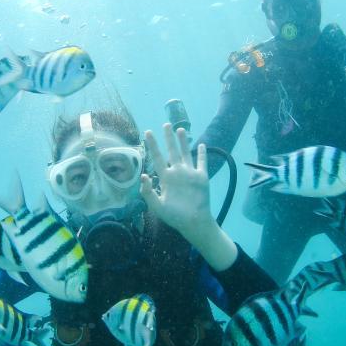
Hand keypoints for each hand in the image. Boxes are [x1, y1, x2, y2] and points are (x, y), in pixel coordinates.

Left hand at [139, 123, 212, 237]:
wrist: (193, 222)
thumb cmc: (174, 216)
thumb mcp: (157, 206)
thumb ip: (148, 192)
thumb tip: (143, 176)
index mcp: (166, 178)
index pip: (157, 158)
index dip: (152, 145)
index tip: (147, 133)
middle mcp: (177, 173)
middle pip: (171, 151)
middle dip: (168, 138)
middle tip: (165, 124)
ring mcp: (189, 174)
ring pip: (186, 153)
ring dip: (183, 142)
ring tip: (180, 129)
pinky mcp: (201, 177)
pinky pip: (202, 162)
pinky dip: (202, 153)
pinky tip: (201, 144)